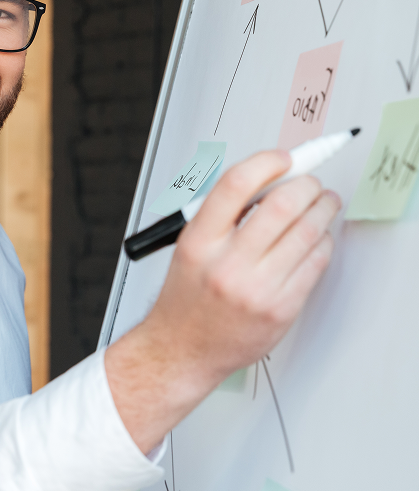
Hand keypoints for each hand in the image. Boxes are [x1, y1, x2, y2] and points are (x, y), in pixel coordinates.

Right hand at [105, 150, 340, 453]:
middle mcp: (226, 264)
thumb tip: (269, 179)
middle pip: (281, 205)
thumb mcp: (189, 246)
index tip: (283, 158)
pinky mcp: (280, 309)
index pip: (236, 185)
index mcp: (198, 241)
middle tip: (311, 181)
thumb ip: (223, 214)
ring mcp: (256, 289)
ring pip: (306, 232)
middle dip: (305, 184)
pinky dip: (323, 242)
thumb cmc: (187, 297)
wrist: (183, 349)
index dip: (266, 163)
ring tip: (324, 202)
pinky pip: (315, 263)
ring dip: (322, 209)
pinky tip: (318, 237)